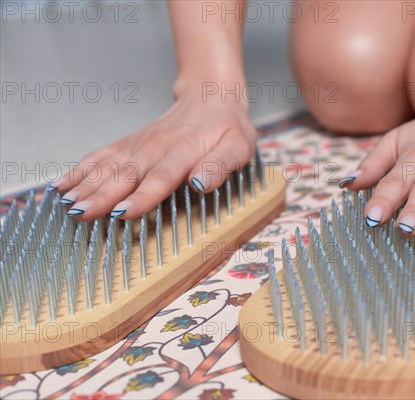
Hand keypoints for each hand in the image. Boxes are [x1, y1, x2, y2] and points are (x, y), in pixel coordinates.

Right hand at [50, 93, 256, 220]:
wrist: (211, 95)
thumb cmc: (228, 127)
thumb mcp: (238, 147)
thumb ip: (220, 165)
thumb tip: (202, 183)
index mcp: (184, 151)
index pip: (161, 178)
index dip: (142, 196)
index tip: (123, 212)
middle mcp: (156, 147)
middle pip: (126, 174)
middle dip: (102, 195)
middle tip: (80, 213)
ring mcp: (139, 144)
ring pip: (108, 166)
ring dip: (86, 185)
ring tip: (67, 204)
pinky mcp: (129, 142)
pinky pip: (101, 155)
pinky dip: (80, 169)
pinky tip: (62, 183)